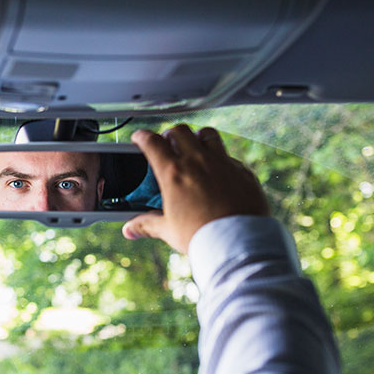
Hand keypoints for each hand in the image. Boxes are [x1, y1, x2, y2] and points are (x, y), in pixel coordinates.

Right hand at [122, 125, 268, 253]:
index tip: (140, 137)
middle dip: (170, 134)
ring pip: (208, 134)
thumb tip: (130, 229)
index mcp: (174, 174)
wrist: (237, 242)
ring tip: (194, 148)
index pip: (152, 143)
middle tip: (167, 144)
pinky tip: (217, 172)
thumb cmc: (201, 236)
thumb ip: (147, 224)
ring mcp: (223, 163)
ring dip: (197, 137)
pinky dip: (220, 159)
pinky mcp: (243, 171)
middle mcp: (198, 162)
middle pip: (180, 131)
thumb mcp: (168, 230)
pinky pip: (229, 156)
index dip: (142, 136)